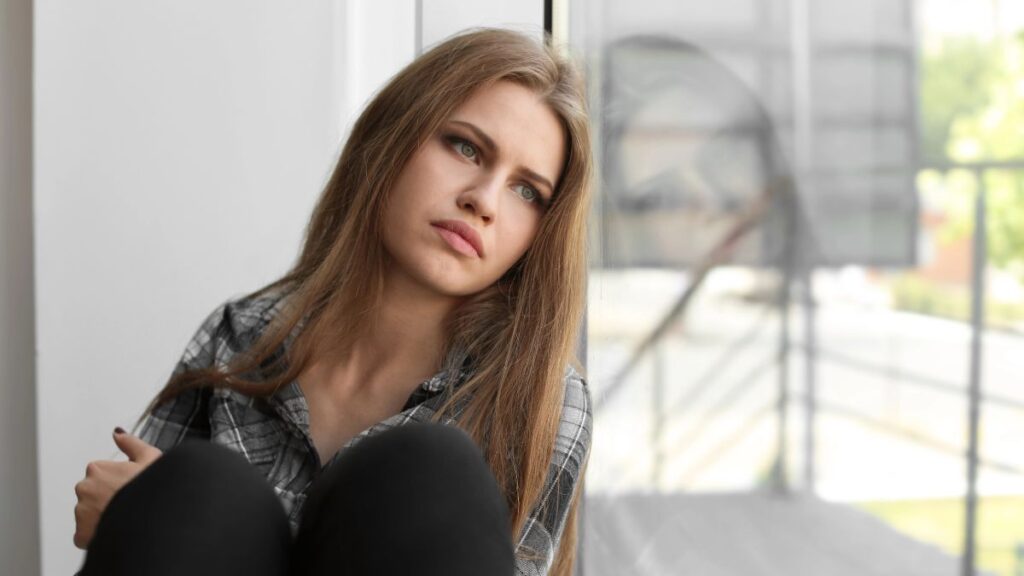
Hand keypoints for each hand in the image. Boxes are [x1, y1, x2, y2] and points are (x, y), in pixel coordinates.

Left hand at [73, 428, 162, 549]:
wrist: (151, 521)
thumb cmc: (152, 489)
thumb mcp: (150, 458)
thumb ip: (131, 443)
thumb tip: (117, 433)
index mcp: (97, 468)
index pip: (102, 474)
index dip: (119, 480)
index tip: (130, 486)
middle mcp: (84, 488)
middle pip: (93, 493)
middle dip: (106, 498)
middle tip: (128, 503)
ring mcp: (81, 512)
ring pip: (89, 514)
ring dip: (102, 516)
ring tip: (124, 518)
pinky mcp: (81, 534)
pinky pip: (85, 534)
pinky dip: (96, 534)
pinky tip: (115, 530)